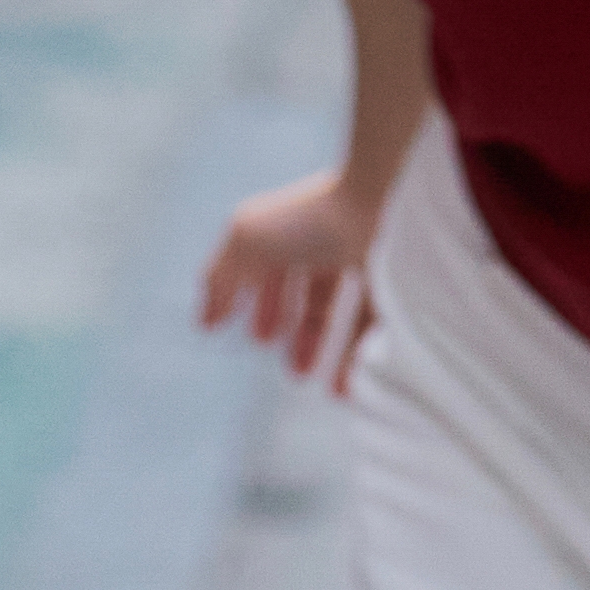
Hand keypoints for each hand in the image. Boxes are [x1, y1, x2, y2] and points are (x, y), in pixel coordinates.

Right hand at [195, 167, 385, 391]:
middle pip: (299, 289)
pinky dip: (353, 356)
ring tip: (300, 376)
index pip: (264, 266)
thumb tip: (204, 322)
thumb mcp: (246, 244)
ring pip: (330, 309)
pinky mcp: (386, 281)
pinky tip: (339, 386)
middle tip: (271, 351)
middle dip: (284, 323)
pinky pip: (368, 323)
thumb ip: (220, 280)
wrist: (371, 202)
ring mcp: (355, 259)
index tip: (248, 333)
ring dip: (313, 344)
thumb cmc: (305, 219)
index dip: (254, 298)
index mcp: (284, 229)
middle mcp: (320, 242)